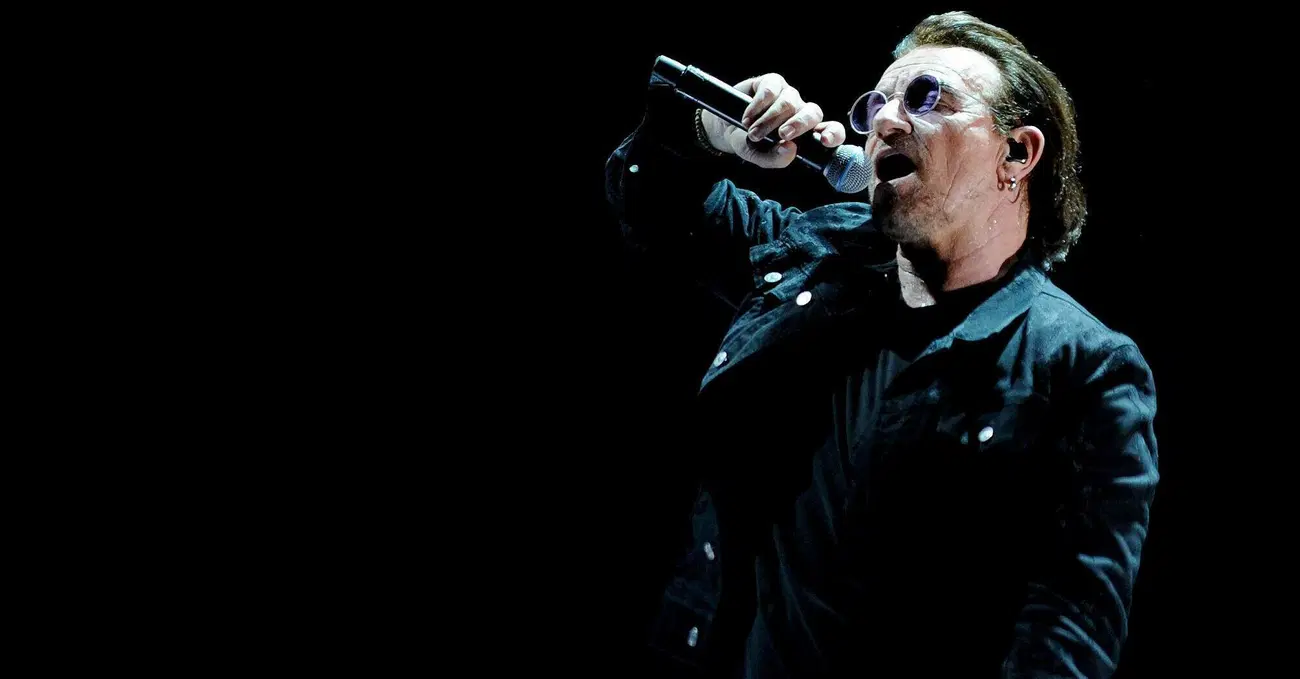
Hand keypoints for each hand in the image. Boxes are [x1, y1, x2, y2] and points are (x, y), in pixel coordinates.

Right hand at [700, 73, 845, 168]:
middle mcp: (799, 112)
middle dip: (798, 125)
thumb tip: (789, 151)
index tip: (824, 140)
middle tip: (781, 136)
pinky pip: (771, 89)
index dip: (833, 134)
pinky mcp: (771, 82)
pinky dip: (758, 105)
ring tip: (753, 132)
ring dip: (770, 120)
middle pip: (813, 112)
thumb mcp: (758, 156)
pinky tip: (747, 116)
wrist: (723, 128)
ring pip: (789, 102)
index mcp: (805, 133)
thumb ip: (774, 158)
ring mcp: (787, 95)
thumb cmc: (747, 142)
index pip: (831, 130)